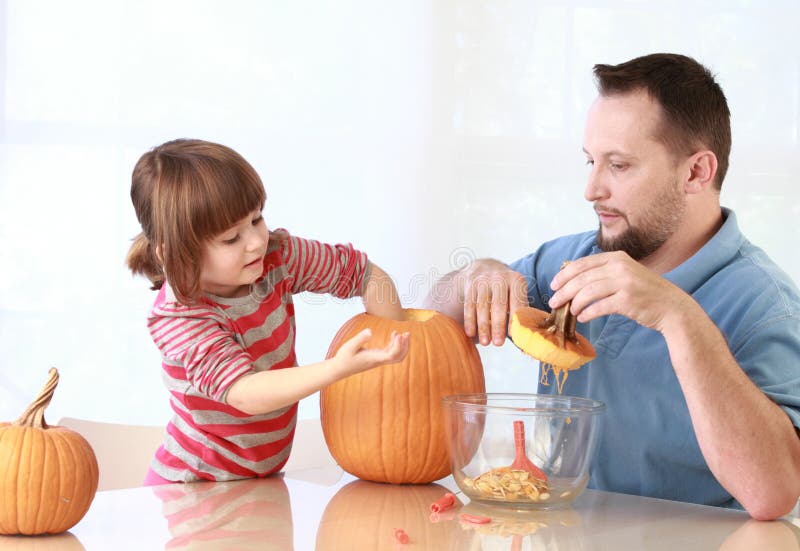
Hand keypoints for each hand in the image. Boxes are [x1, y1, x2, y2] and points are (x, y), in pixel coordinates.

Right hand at [333, 329, 409, 375]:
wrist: (339, 369)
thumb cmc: (343, 358)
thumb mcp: (349, 346)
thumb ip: (360, 338)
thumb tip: (370, 331)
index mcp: (374, 358)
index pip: (392, 355)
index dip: (398, 346)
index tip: (399, 334)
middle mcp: (378, 360)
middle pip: (398, 357)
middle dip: (405, 347)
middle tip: (407, 334)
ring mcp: (378, 360)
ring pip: (396, 355)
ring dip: (402, 345)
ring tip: (405, 333)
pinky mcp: (376, 358)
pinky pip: (390, 352)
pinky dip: (395, 344)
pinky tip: (394, 335)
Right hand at [462, 260, 527, 345]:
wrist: (485, 268)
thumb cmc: (506, 289)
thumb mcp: (516, 292)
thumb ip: (520, 309)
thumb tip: (523, 335)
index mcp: (516, 280)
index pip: (516, 302)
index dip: (515, 319)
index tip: (512, 336)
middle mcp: (500, 277)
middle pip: (498, 305)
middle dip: (498, 326)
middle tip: (498, 344)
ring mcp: (483, 279)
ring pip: (482, 305)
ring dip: (483, 326)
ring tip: (485, 343)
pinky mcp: (470, 284)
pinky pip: (469, 304)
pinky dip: (469, 320)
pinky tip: (471, 333)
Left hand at [548, 251, 691, 331]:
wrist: (672, 307)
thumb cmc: (645, 292)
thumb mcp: (626, 273)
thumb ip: (605, 272)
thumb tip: (574, 279)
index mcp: (617, 257)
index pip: (583, 263)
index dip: (564, 274)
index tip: (554, 284)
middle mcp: (620, 267)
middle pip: (581, 278)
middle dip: (564, 290)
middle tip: (554, 301)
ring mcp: (625, 282)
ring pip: (587, 291)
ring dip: (574, 303)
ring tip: (569, 311)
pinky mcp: (627, 300)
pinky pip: (599, 307)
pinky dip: (587, 313)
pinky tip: (582, 318)